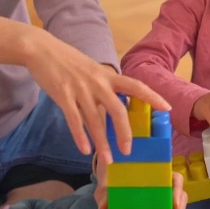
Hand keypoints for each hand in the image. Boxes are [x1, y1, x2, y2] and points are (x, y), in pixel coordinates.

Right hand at [23, 29, 169, 161]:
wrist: (42, 49)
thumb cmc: (68, 61)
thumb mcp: (92, 70)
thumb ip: (104, 86)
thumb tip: (114, 106)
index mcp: (107, 75)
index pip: (135, 86)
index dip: (152, 97)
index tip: (167, 108)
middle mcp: (98, 82)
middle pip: (118, 110)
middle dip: (125, 132)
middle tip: (128, 151)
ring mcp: (80, 89)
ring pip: (95, 121)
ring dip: (102, 143)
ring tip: (108, 159)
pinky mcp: (63, 95)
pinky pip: (74, 120)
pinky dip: (80, 137)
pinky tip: (85, 150)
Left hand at [92, 153, 188, 208]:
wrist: (110, 188)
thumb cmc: (114, 180)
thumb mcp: (108, 182)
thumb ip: (105, 191)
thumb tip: (102, 207)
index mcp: (156, 175)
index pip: (175, 179)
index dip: (177, 190)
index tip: (173, 205)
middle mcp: (165, 187)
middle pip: (180, 198)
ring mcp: (164, 201)